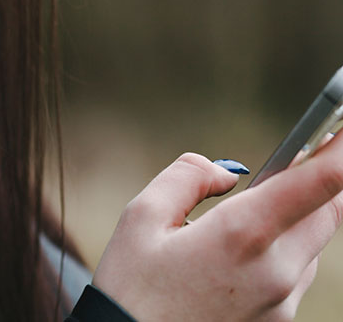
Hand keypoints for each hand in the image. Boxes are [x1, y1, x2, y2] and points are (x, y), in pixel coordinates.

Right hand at [93, 134, 342, 320]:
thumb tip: (228, 172)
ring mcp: (281, 303)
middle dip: (314, 183)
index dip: (341, 148)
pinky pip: (295, 275)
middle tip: (280, 169)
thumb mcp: (140, 217)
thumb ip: (187, 176)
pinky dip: (279, 252)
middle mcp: (276, 272)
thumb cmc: (130, 288)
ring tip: (238, 225)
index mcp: (241, 235)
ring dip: (292, 220)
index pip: (319, 183)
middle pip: (327, 211)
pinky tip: (232, 259)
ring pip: (311, 244)